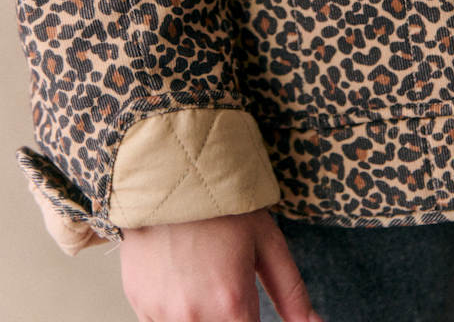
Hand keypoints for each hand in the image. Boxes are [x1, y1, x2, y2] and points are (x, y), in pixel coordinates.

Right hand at [118, 207, 324, 321]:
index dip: (252, 320)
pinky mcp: (137, 302)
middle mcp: (193, 316)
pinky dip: (174, 306)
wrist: (170, 171)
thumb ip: (292, 291)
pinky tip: (180, 272)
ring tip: (202, 273)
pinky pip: (161, 319)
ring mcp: (160, 311)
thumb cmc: (223, 204)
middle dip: (227, 313)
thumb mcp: (266, 240)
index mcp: (231, 303)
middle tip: (224, 278)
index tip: (246, 300)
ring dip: (199, 312)